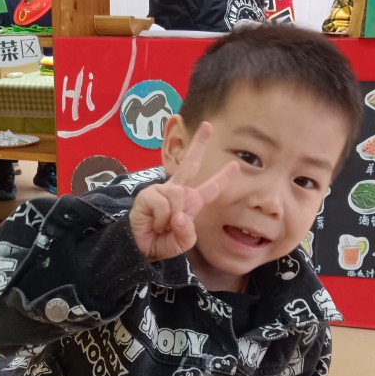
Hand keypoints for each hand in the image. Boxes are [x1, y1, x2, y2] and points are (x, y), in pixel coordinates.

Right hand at [129, 122, 238, 260]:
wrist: (139, 250)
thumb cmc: (161, 243)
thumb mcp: (181, 243)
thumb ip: (187, 232)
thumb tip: (179, 215)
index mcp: (190, 203)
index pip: (209, 189)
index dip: (222, 178)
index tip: (235, 166)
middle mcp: (176, 191)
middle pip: (190, 164)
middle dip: (199, 144)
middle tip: (208, 126)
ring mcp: (161, 190)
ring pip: (177, 196)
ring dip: (170, 217)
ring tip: (161, 226)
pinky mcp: (148, 194)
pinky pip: (163, 204)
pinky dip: (160, 218)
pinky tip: (153, 223)